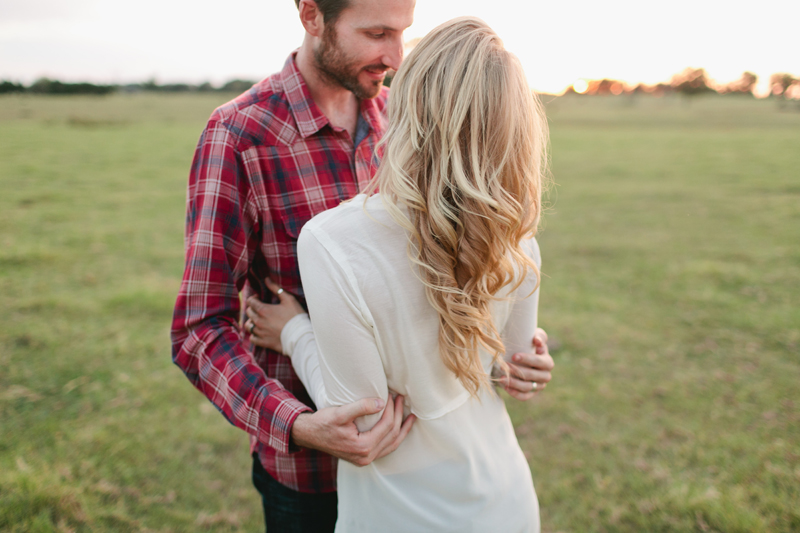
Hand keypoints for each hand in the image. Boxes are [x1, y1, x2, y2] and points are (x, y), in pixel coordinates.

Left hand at [245, 278, 304, 351]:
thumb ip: (275, 288)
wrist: (300, 336)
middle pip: (248, 312)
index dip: (254, 298)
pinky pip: (252, 338)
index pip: (250, 301)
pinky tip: (259, 332)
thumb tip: (266, 279)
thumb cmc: (295, 316)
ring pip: (248, 326)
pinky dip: (254, 335)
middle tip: (260, 308)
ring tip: (258, 320)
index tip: (259, 298)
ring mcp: (260, 333)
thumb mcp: (288, 299)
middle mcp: (258, 321)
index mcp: (263, 310)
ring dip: (251, 321)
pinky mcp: (263, 342)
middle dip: (252, 308)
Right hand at [291, 394, 415, 465]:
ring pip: (392, 445)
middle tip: (401, 398)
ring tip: (410, 416)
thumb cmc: (323, 423)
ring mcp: (365, 459)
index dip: (392, 409)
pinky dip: (394, 438)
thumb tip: (381, 403)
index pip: (386, 426)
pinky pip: (385, 448)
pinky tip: (399, 428)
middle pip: (392, 435)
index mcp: (362, 447)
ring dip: (402, 429)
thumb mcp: (340, 413)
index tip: (392, 395)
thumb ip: (361, 407)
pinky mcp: (364, 456)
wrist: (309, 435)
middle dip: (399, 415)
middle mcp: (366, 457)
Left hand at [499, 327, 553, 400]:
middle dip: (518, 371)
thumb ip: (539, 336)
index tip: (514, 356)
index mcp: (547, 361)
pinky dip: (515, 393)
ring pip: (528, 387)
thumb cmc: (527, 343)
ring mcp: (539, 385)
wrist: (518, 355)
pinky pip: (525, 396)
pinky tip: (505, 387)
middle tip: (505, 366)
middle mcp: (545, 375)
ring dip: (514, 383)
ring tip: (501, 378)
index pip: (540, 362)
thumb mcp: (534, 336)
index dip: (528, 359)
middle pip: (534, 376)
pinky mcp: (531, 393)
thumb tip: (537, 341)